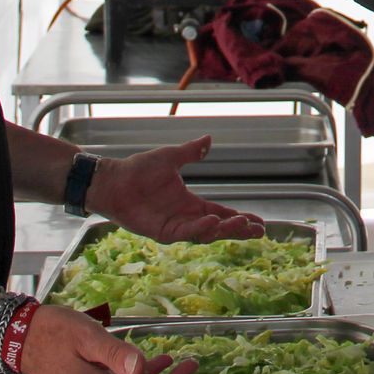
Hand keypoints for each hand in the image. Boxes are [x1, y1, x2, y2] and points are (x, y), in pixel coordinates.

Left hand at [89, 137, 265, 240]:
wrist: (113, 180)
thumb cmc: (138, 169)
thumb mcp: (170, 157)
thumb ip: (191, 152)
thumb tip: (209, 140)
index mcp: (191, 203)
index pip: (222, 214)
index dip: (240, 219)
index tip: (260, 223)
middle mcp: (186, 218)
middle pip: (220, 228)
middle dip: (240, 231)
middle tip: (259, 231)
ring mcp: (175, 227)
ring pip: (206, 234)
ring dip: (224, 230)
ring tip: (242, 224)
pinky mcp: (162, 232)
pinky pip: (185, 233)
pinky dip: (200, 229)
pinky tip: (213, 222)